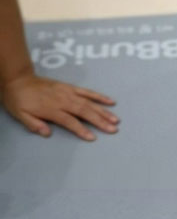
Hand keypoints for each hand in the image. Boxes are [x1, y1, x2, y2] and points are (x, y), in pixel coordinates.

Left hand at [2, 74, 118, 140]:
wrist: (19, 80)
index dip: (81, 130)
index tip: (93, 138)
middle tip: (113, 129)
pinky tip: (111, 102)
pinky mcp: (71, 87)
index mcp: (52, 109)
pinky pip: (88, 92)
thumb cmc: (19, 100)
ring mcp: (69, 92)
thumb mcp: (20, 115)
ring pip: (90, 103)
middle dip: (100, 121)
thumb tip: (47, 134)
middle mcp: (63, 100)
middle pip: (85, 112)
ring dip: (104, 111)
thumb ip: (34, 124)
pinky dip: (100, 97)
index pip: (70, 121)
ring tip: (116, 119)